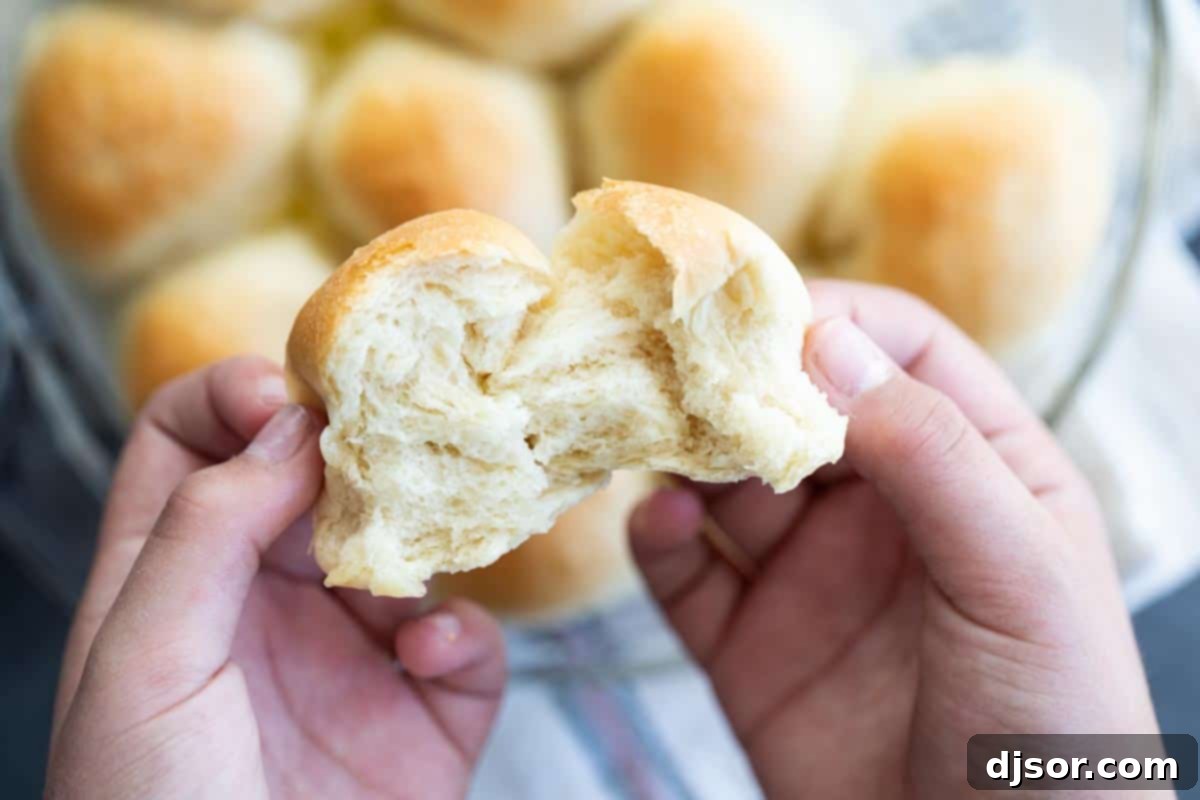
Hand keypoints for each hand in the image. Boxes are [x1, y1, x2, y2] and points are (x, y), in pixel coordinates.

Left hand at [47, 358, 504, 799]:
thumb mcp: (142, 663)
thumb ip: (205, 530)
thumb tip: (290, 424)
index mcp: (170, 582)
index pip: (189, 442)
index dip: (234, 399)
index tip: (291, 399)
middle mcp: (262, 603)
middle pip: (310, 478)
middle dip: (354, 452)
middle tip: (391, 436)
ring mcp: (349, 655)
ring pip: (404, 548)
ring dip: (419, 540)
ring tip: (411, 562)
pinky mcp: (424, 711)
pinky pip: (466, 642)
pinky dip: (462, 635)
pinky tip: (431, 652)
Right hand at [630, 281, 1157, 797]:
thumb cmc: (1052, 730)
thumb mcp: (1017, 575)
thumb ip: (930, 452)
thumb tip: (827, 339)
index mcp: (975, 469)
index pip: (896, 351)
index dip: (827, 320)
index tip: (754, 315)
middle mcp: (885, 508)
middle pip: (795, 405)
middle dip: (736, 380)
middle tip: (674, 363)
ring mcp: (812, 574)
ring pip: (729, 479)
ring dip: (685, 448)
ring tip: (650, 432)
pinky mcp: (750, 644)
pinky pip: (688, 572)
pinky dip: (659, 538)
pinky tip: (659, 522)